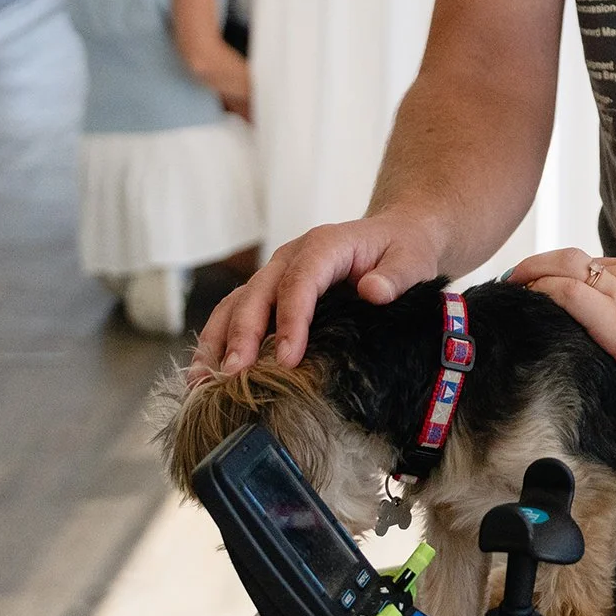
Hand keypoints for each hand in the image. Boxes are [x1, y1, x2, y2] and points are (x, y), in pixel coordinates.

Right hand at [193, 213, 444, 378]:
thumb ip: (396, 275)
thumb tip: (373, 291)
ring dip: (218, 341)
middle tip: (235, 375)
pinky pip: (235, 313)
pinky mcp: (269, 293)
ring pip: (235, 303)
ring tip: (203, 380)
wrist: (395, 236)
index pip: (299, 283)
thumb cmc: (403, 249)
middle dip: (243, 335)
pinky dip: (219, 342)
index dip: (290, 321)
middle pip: (258, 294)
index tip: (287, 359)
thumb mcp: (412, 258)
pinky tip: (207, 374)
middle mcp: (290, 257)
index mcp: (323, 246)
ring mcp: (275, 275)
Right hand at [512, 252, 615, 415]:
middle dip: (532, 266)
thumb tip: (557, 337)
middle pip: (566, 260)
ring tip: (532, 280)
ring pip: (582, 256)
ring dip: (553, 264)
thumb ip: (590, 347)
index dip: (533, 288)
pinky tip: (568, 281)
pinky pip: (603, 260)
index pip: (562, 288)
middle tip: (510, 280)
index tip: (512, 298)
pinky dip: (578, 267)